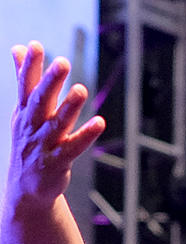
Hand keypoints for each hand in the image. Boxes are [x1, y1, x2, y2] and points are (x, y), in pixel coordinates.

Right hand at [7, 42, 104, 207]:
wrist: (25, 187)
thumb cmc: (28, 141)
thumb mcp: (22, 111)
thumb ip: (24, 79)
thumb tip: (18, 48)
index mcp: (24, 111)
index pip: (26, 85)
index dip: (30, 66)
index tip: (35, 45)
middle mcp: (32, 126)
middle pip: (40, 101)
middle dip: (50, 81)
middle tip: (62, 62)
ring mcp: (44, 144)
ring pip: (58, 123)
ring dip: (70, 106)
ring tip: (82, 89)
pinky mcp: (58, 162)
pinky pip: (74, 147)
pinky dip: (86, 135)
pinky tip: (100, 123)